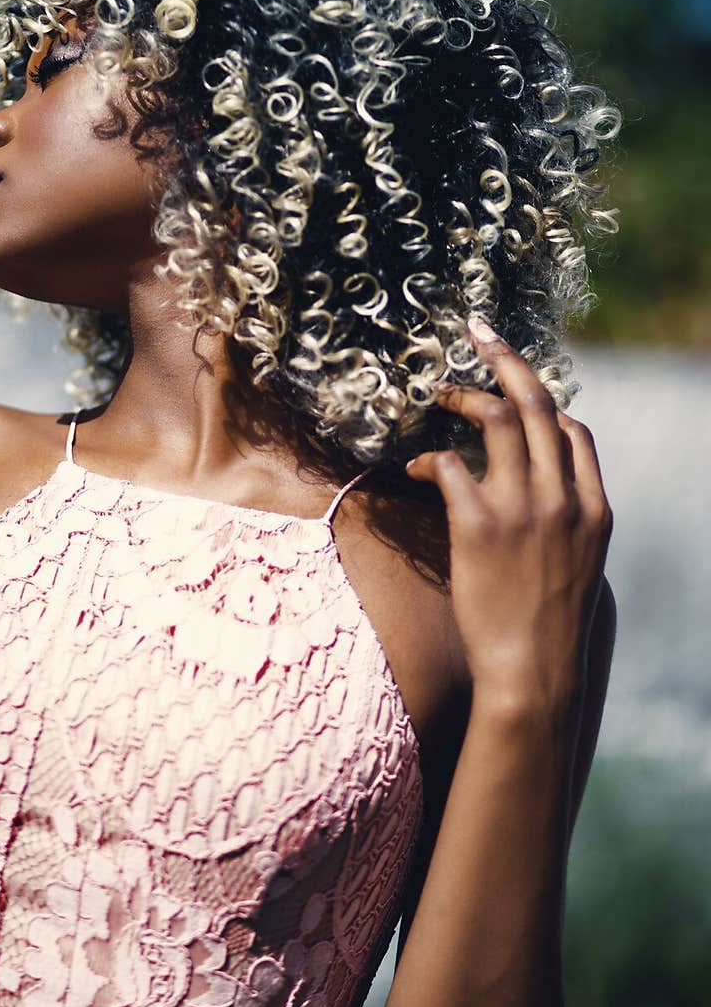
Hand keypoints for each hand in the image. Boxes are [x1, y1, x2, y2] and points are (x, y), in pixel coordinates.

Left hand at [405, 316, 613, 711]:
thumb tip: (540, 504)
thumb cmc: (549, 632)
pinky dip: (428, 456)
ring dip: (464, 395)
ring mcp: (524, 509)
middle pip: (538, 405)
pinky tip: (413, 466)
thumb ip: (566, 528)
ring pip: (497, 419)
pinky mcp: (479, 525)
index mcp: (594, 510)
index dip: (546, 405)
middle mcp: (563, 499)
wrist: (536, 675)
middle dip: (507, 359)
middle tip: (480, 331)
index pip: (576, 433)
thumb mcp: (579, 571)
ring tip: (440, 392)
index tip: (518, 394)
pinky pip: (450, 465)